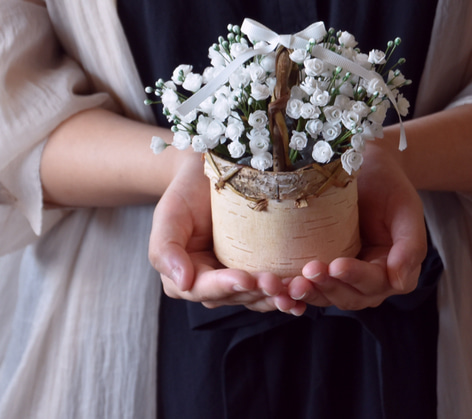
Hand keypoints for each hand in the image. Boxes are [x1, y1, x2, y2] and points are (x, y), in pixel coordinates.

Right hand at [148, 152, 305, 314]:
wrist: (207, 175)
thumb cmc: (185, 193)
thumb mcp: (168, 215)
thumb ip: (165, 249)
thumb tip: (182, 281)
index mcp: (185, 278)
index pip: (205, 288)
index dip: (227, 287)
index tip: (247, 279)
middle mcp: (212, 285)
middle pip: (236, 297)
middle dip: (258, 293)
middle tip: (279, 283)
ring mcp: (237, 278)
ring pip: (257, 298)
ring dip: (277, 298)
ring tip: (296, 290)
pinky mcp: (258, 269)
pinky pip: (272, 287)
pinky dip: (288, 293)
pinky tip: (304, 295)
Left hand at [287, 139, 426, 310]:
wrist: (365, 167)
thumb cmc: (389, 185)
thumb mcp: (407, 209)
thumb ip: (410, 246)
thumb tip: (399, 282)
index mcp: (393, 270)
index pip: (375, 282)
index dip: (355, 277)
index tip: (336, 264)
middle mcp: (368, 280)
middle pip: (349, 296)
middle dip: (327, 287)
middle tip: (307, 273)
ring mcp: (343, 277)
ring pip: (326, 296)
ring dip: (308, 294)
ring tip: (289, 285)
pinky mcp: (321, 267)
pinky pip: (309, 286)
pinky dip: (294, 291)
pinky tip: (279, 290)